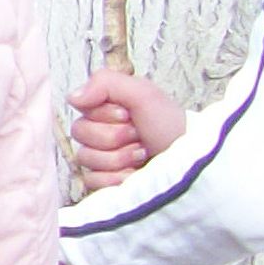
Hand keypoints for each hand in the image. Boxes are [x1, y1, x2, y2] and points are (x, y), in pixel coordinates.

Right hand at [67, 63, 182, 191]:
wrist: (191, 161)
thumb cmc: (171, 126)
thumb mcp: (144, 93)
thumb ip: (105, 82)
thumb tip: (73, 98)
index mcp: (105, 108)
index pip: (80, 107)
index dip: (105, 114)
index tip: (129, 115)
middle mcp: (99, 131)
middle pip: (80, 133)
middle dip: (114, 136)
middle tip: (139, 136)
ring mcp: (100, 158)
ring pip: (85, 157)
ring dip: (118, 158)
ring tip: (142, 155)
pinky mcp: (103, 181)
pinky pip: (91, 180)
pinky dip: (115, 178)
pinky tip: (134, 174)